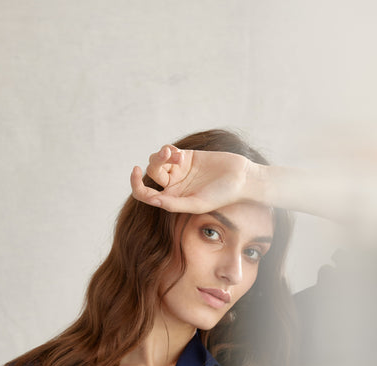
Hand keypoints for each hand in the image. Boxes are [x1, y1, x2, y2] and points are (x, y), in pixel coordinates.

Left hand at [130, 145, 254, 213]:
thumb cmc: (222, 195)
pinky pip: (167, 152)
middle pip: (151, 173)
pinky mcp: (186, 157)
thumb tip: (153, 201)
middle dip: (157, 163)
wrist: (241, 178)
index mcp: (172, 200)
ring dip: (162, 156)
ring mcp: (179, 171)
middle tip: (172, 158)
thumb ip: (174, 204)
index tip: (136, 170)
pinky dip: (168, 151)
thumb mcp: (197, 203)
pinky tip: (179, 154)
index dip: (135, 184)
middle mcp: (173, 186)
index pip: (145, 194)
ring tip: (177, 156)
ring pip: (157, 161)